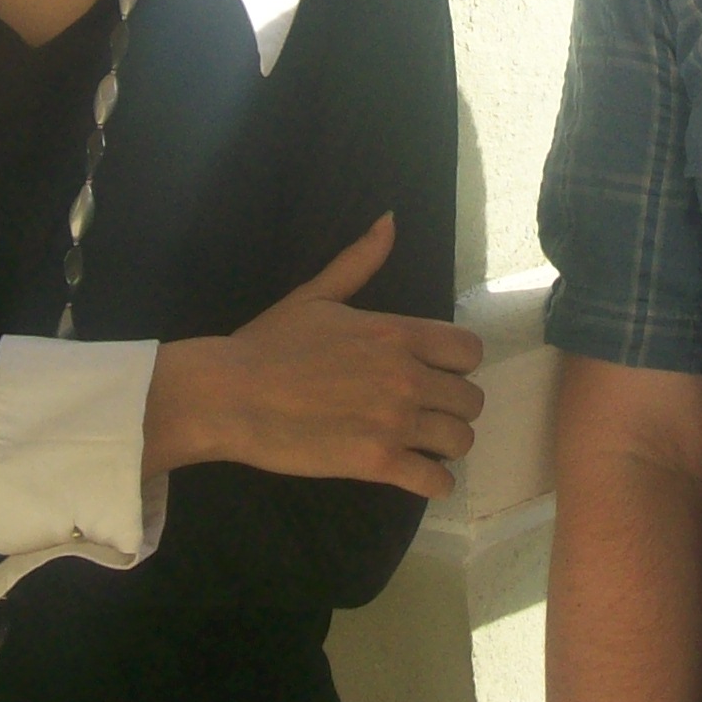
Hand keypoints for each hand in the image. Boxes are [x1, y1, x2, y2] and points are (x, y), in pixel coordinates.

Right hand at [148, 216, 487, 496]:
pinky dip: (433, 482)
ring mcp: (394, 421)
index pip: (470, 351)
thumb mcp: (317, 294)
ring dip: (446, 444)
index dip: (458, 365)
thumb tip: (389, 220)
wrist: (229, 395)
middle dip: (453, 407)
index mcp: (397, 333)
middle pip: (471, 399)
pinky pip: (435, 480)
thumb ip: (360, 261)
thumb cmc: (269, 344)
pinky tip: (416, 474)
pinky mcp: (377, 462)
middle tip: (427, 413)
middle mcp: (407, 376)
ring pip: (461, 440)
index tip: (437, 373)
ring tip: (423, 445)